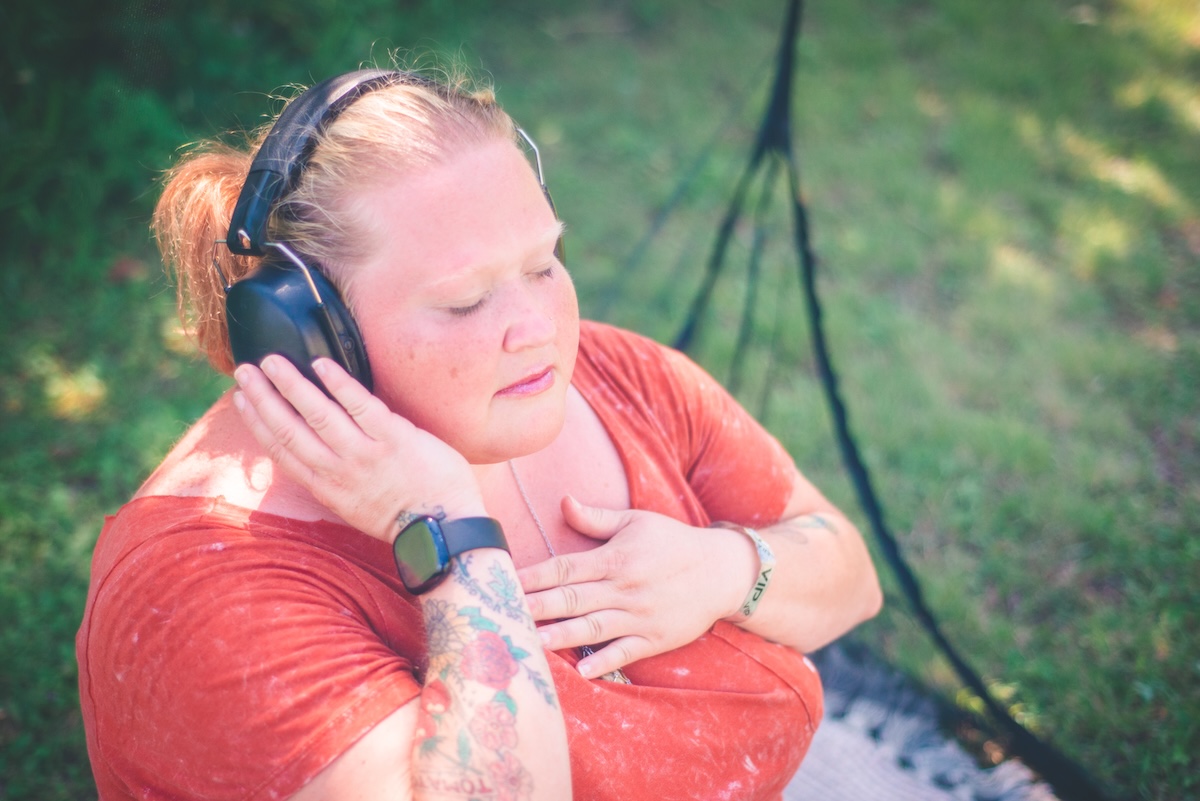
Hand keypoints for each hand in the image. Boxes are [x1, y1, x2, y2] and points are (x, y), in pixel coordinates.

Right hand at [232, 355, 485, 541]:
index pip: (281, 450)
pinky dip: (339, 384)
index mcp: (327, 488)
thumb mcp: (356, 506)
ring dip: (291, 385)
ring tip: (273, 361)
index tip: (241, 400)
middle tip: (245, 371)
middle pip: (289, 430)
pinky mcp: (395, 439)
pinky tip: (322, 364)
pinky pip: (361, 406)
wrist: (445, 532)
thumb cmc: (406, 517)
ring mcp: (365, 454)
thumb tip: (321, 453)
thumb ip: (336, 480)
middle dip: (263, 398)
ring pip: (318, 415)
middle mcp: (339, 471)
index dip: (257, 423)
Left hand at [516, 497, 756, 677]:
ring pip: (593, 628)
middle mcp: (624, 589)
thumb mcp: (637, 521)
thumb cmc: (673, 542)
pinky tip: (583, 671)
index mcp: (615, 558)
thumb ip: (596, 518)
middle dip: (537, 606)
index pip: (565, 567)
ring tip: (532, 642)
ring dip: (561, 636)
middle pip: (572, 599)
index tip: (504, 580)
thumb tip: (562, 502)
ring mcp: (639, 616)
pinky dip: (605, 663)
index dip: (534, 574)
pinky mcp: (654, 639)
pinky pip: (625, 653)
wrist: (722, 571)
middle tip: (504, 613)